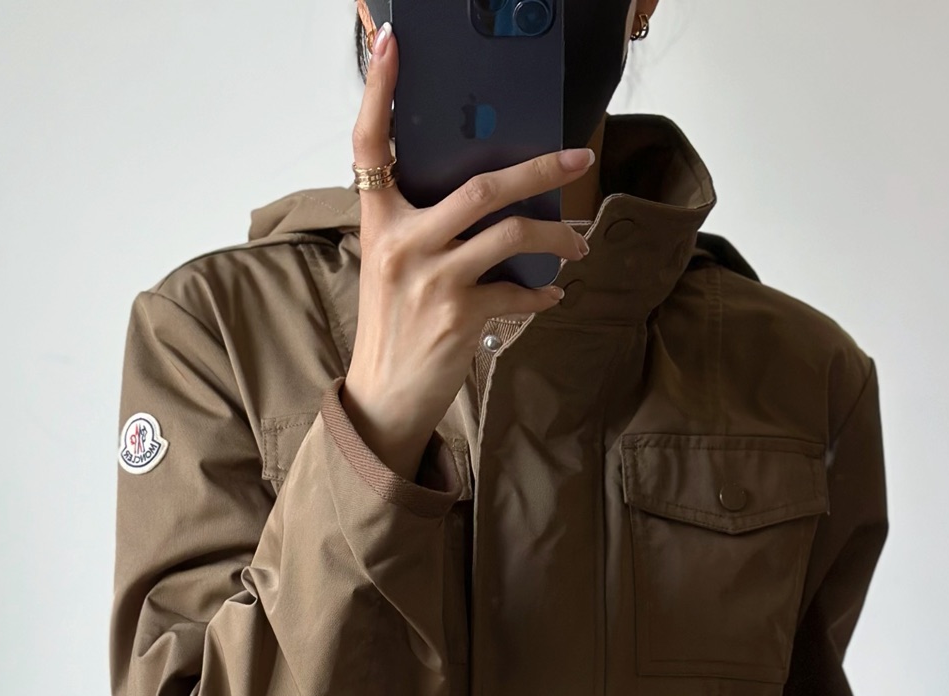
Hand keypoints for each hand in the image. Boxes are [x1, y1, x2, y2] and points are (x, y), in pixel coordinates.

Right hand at [341, 19, 593, 480]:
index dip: (379, 91)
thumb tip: (485, 198)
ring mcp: (432, 281)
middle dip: (541, 170)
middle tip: (577, 160)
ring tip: (577, 245)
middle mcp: (402, 243)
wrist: (383, 396)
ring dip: (558, 239)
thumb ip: (423, 224)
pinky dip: (543, 296)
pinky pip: (518, 294)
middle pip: (483, 187)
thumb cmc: (393, 326)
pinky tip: (553, 296)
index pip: (370, 143)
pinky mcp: (458, 318)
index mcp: (379, 220)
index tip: (393, 45)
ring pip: (512, 236)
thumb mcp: (392, 264)